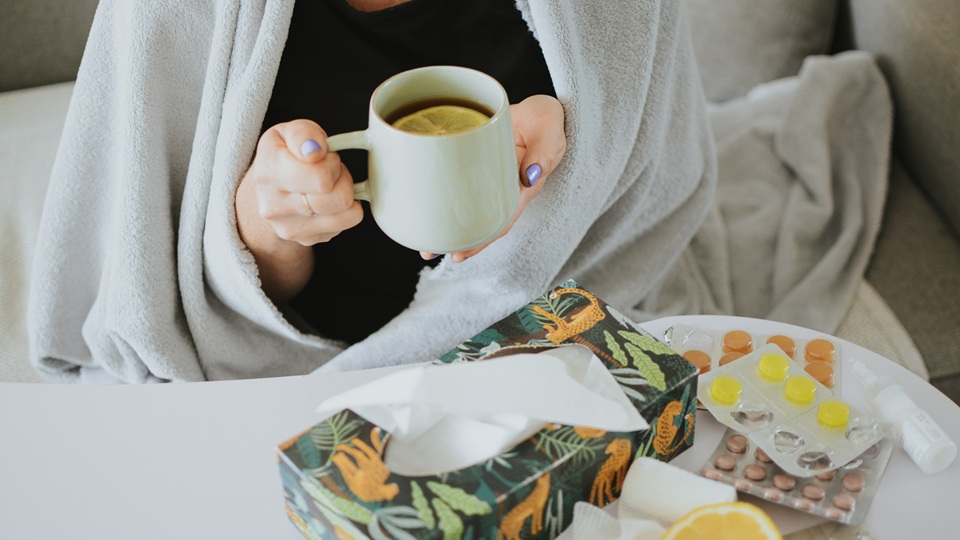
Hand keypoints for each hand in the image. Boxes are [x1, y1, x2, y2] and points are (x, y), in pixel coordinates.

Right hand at [235, 119, 362, 299]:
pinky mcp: (305, 240)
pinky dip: (343, 211)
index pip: (320, 178)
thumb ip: (303, 134)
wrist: (266, 189)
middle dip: (343, 179)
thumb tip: (314, 151)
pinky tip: (326, 201)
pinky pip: (344, 226)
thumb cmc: (284, 155)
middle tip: (331, 171)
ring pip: (346, 214)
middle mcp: (273, 205)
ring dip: (346, 195)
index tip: (325, 158)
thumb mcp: (289, 131)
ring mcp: (289, 227)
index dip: (332, 164)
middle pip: (337, 199)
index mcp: (269, 171)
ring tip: (330, 185)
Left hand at [421, 94, 566, 262]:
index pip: (500, 222)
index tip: (461, 252)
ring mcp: (491, 181)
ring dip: (447, 226)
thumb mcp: (549, 132)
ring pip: (468, 211)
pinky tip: (428, 209)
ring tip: (422, 242)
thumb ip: (544, 152)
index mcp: (522, 190)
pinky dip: (445, 201)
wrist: (540, 112)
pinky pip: (462, 189)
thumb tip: (529, 175)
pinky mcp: (479, 167)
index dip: (482, 240)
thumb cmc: (546, 123)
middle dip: (456, 240)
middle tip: (428, 252)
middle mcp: (505, 191)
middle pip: (480, 224)